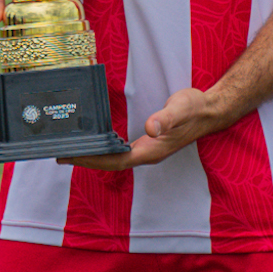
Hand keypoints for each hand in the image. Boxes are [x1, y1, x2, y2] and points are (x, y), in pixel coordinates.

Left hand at [65, 87, 222, 170]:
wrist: (210, 109)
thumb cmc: (195, 108)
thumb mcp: (180, 108)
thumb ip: (166, 119)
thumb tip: (151, 128)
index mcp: (151, 151)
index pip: (115, 161)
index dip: (92, 160)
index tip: (71, 157)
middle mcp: (148, 154)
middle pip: (111, 163)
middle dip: (87, 160)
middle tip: (61, 154)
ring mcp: (148, 150)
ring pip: (115, 158)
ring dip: (94, 156)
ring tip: (73, 151)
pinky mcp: (149, 143)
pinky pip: (121, 150)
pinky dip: (106, 148)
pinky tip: (97, 142)